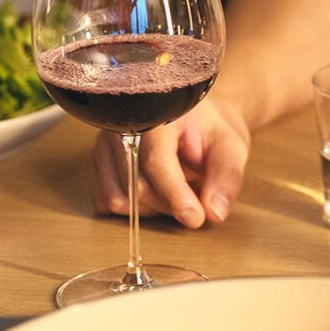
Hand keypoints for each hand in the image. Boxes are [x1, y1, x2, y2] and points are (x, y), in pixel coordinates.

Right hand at [89, 97, 250, 228]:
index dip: (175, 194)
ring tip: (174, 192)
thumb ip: (226, 178)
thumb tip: (213, 212)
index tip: (195, 217)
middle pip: (136, 184)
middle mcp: (123, 125)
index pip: (156, 159)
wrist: (194, 122)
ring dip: (150, 209)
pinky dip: (132, 209)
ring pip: (118, 197)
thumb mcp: (230, 148)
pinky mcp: (98, 164)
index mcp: (157, 113)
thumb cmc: (209, 131)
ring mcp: (105, 144)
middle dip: (168, 205)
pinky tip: (154, 194)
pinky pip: (105, 201)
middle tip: (194, 202)